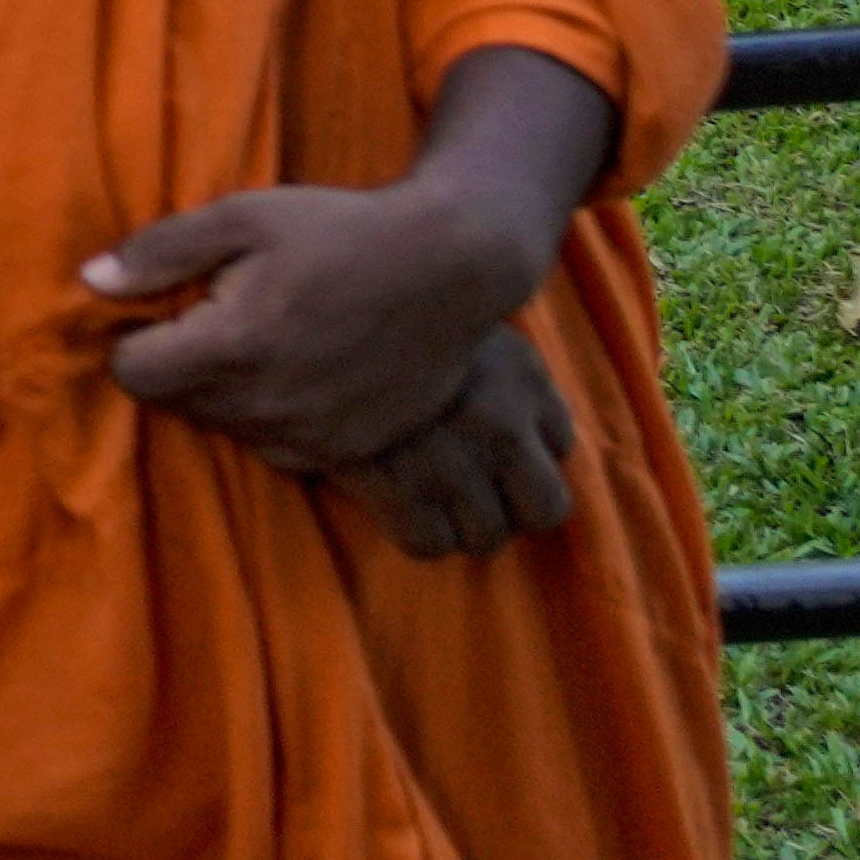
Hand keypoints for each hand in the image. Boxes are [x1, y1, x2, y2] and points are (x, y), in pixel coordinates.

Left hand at [92, 175, 558, 475]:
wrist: (454, 265)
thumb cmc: (342, 231)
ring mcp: (315, 436)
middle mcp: (268, 406)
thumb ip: (158, 251)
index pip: (132, 374)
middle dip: (181, 363)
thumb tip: (89, 282)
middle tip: (223, 315)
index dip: (135, 338)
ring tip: (271, 338)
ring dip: (230, 392)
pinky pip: (283, 450)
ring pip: (228, 429)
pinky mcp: (353, 451)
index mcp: (232, 346)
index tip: (167, 309)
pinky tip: (304, 369)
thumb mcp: (242, 216)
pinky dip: (278, 417)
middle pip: (176, 404)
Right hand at [347, 317, 584, 561]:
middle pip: (544, 509)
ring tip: (427, 498)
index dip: (524, 451)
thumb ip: (504, 372)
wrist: (299, 317)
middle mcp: (500, 420)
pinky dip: (416, 534)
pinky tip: (394, 506)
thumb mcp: (461, 326)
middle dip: (511, 508)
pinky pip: (428, 543)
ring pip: (487, 536)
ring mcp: (452, 458)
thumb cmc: (376, 318)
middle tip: (470, 493)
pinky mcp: (397, 485)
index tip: (487, 444)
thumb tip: (537, 435)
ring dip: (460, 526)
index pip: (560, 446)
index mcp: (522, 374)